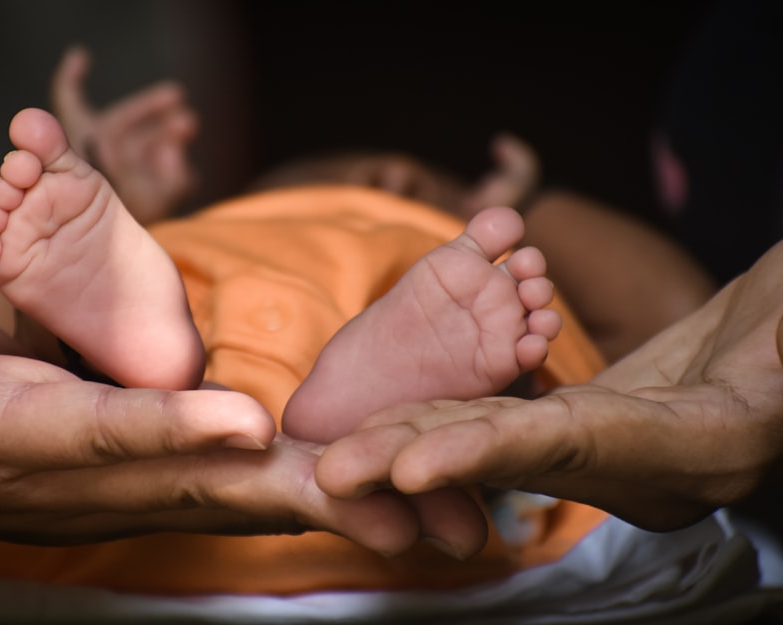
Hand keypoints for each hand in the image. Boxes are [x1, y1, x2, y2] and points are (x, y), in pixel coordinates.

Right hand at [0, 286, 417, 554]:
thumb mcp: (15, 424)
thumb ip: (129, 431)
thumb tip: (248, 431)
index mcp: (130, 487)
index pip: (275, 500)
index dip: (363, 505)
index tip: (449, 520)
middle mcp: (137, 469)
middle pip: (278, 480)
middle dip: (367, 488)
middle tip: (458, 500)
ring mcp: (118, 432)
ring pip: (242, 441)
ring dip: (315, 445)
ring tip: (390, 450)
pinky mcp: (93, 391)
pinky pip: (186, 397)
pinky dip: (235, 396)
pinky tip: (267, 398)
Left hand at [317, 243, 782, 536]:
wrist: (772, 370)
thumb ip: (780, 345)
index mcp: (679, 447)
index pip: (566, 445)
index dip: (483, 455)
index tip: (407, 469)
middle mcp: (623, 464)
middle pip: (504, 458)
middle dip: (415, 463)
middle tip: (332, 473)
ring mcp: (594, 450)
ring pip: (488, 443)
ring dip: (409, 446)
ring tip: (335, 455)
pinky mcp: (574, 427)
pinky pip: (499, 424)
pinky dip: (444, 424)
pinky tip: (389, 427)